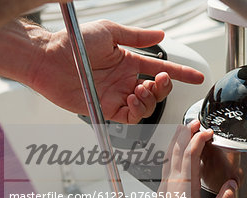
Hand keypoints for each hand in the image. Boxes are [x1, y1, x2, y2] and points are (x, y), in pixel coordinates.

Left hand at [29, 20, 203, 122]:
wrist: (50, 58)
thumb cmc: (75, 42)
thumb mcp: (111, 32)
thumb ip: (137, 37)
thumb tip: (160, 35)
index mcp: (129, 63)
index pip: (161, 70)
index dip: (181, 73)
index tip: (196, 76)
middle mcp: (125, 81)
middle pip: (157, 91)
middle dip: (164, 87)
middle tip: (159, 79)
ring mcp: (117, 96)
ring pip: (146, 106)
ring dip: (150, 99)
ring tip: (140, 89)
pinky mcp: (107, 109)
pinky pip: (130, 117)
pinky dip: (137, 110)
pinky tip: (132, 98)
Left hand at [146, 120, 237, 197]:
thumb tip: (232, 186)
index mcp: (185, 181)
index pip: (191, 150)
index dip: (200, 137)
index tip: (209, 132)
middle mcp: (173, 178)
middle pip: (177, 146)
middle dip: (186, 131)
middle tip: (196, 123)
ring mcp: (165, 182)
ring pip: (170, 153)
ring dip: (178, 140)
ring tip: (185, 132)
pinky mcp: (162, 189)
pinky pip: (168, 163)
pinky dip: (174, 152)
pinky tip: (178, 156)